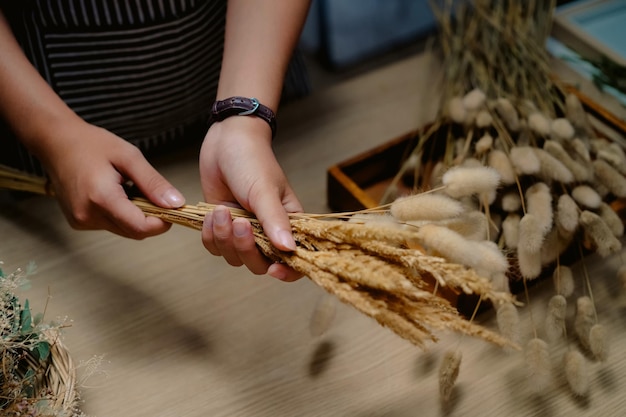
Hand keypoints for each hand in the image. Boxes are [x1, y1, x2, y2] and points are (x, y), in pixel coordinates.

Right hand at [38, 119, 184, 238]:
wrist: (56, 142)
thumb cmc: (92, 144)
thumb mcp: (129, 157)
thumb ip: (153, 183)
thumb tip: (176, 204)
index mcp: (102, 198)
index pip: (141, 228)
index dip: (162, 221)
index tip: (172, 207)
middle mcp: (88, 215)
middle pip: (134, 231)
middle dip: (150, 217)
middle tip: (150, 191)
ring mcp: (81, 221)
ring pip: (124, 230)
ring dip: (135, 215)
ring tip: (128, 188)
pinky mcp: (78, 222)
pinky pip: (111, 225)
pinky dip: (121, 214)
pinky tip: (114, 193)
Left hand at [199, 116, 302, 280]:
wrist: (226, 140)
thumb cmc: (252, 160)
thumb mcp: (264, 190)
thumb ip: (275, 220)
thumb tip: (289, 249)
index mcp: (289, 223)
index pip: (296, 259)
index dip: (288, 272)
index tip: (274, 269)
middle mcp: (268, 232)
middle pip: (260, 264)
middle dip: (246, 248)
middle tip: (239, 223)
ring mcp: (244, 231)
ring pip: (235, 258)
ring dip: (224, 239)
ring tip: (221, 211)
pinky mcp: (223, 227)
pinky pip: (215, 247)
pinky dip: (210, 235)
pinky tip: (211, 214)